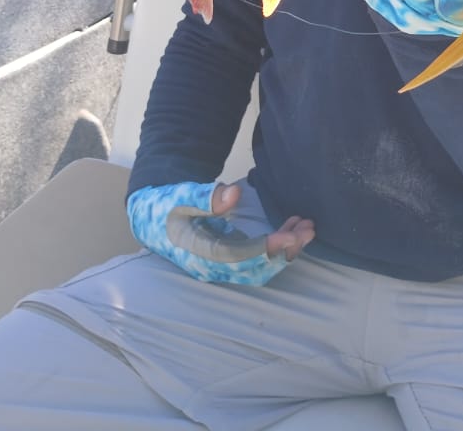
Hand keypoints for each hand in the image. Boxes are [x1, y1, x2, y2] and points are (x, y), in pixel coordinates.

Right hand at [127, 181, 313, 284]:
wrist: (154, 218)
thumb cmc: (166, 204)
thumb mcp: (180, 196)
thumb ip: (205, 196)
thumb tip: (233, 194)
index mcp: (198, 253)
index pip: (238, 257)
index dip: (266, 249)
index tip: (291, 236)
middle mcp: (212, 267)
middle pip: (255, 268)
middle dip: (284, 251)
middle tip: (308, 230)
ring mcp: (222, 267)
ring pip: (260, 267)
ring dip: (286, 250)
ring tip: (308, 228)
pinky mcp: (230, 260)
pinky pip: (259, 259)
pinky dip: (279, 246)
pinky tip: (294, 227)